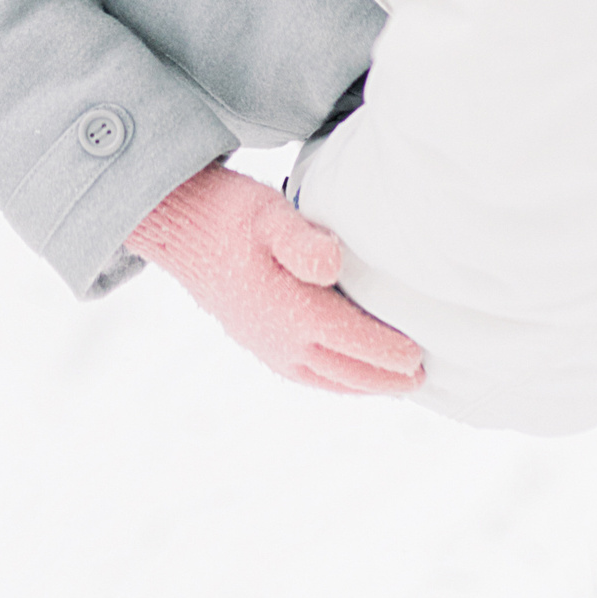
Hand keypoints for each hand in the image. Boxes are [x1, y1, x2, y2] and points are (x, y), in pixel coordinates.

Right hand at [128, 162, 425, 394]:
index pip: (352, 341)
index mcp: (288, 311)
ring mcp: (264, 345)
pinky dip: (331, 379)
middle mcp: (279, 339)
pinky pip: (303, 373)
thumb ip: (302, 241)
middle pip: (344, 370)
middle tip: (420, 379)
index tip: (418, 356)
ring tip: (392, 384)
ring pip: (324, 378)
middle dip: (384, 378)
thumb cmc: (228, 212)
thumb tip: (333, 264)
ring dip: (360, 385)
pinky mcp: (254, 340)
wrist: (176, 226)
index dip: (388, 352)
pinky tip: (341, 373)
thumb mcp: (268, 212)